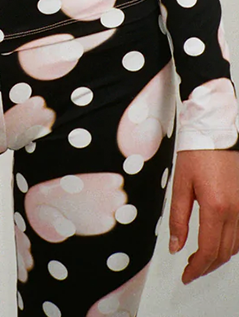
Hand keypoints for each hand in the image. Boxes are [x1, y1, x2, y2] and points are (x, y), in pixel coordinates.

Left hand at [168, 149, 238, 282]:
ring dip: (218, 258)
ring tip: (201, 259)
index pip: (208, 251)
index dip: (196, 269)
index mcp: (215, 207)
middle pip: (223, 254)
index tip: (186, 275)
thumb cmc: (198, 152)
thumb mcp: (181, 184)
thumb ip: (178, 218)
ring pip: (235, 247)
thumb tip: (175, 245)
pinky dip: (230, 245)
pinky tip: (217, 243)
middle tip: (190, 270)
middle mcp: (235, 211)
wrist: (217, 131)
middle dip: (206, 267)